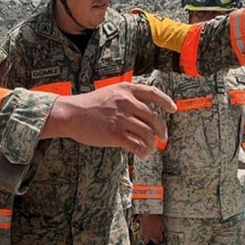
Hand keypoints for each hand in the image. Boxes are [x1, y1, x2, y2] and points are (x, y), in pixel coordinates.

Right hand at [43, 83, 175, 158]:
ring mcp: (121, 118)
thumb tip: (144, 114)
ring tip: (151, 149)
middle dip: (161, 130)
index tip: (173, 109)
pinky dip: (143, 151)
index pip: (153, 93)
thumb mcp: (109, 93)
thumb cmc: (88, 106)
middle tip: (162, 137)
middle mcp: (127, 102)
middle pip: (154, 117)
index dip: (166, 101)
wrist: (71, 114)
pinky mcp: (115, 134)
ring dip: (153, 144)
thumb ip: (126, 98)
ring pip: (148, 133)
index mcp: (126, 90)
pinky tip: (143, 154)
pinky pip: (137, 145)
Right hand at [138, 214, 164, 244]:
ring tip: (146, 241)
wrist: (149, 214)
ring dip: (146, 242)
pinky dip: (140, 238)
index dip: (161, 240)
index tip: (161, 240)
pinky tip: (142, 236)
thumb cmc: (156, 218)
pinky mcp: (142, 233)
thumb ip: (161, 231)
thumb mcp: (162, 225)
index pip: (161, 240)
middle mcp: (153, 236)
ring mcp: (146, 235)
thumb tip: (162, 233)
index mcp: (159, 234)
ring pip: (145, 243)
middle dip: (156, 242)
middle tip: (156, 240)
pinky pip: (140, 238)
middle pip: (155, 243)